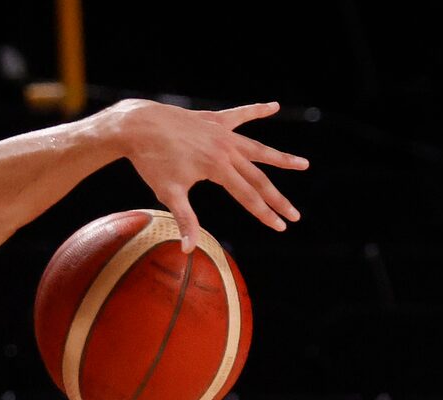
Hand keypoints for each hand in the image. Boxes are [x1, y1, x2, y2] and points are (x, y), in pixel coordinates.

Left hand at [118, 100, 306, 247]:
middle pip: (258, 178)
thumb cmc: (151, 163)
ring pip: (257, 148)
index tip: (281, 226)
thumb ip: (185, 220)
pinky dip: (258, 110)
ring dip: (280, 158)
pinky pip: (241, 114)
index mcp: (218, 168)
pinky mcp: (215, 120)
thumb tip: (189, 250)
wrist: (140, 125)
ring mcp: (222, 132)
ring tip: (303, 164)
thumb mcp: (168, 194)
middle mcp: (226, 149)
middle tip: (296, 214)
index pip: (248, 196)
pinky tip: (274, 106)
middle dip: (277, 198)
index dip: (265, 213)